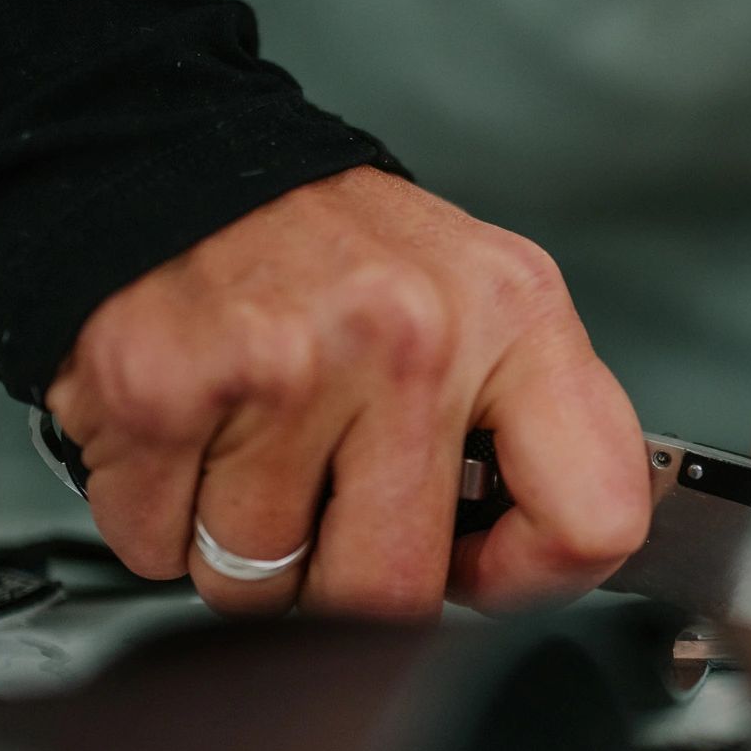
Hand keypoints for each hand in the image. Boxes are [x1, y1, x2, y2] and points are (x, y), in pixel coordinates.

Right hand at [46, 166, 650, 618]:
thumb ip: (530, 426)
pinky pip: (157, 548)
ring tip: (248, 449)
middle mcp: (411, 337)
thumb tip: (534, 564)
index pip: (593, 518)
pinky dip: (159, 518)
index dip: (530, 578)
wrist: (174, 156)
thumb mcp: (482, 301)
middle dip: (344, 583)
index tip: (481, 565)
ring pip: (259, 587)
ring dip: (240, 552)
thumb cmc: (331, 251)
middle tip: (328, 506)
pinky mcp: (161, 386)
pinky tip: (188, 436)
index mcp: (516, 316)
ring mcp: (286, 365)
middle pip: (394, 594)